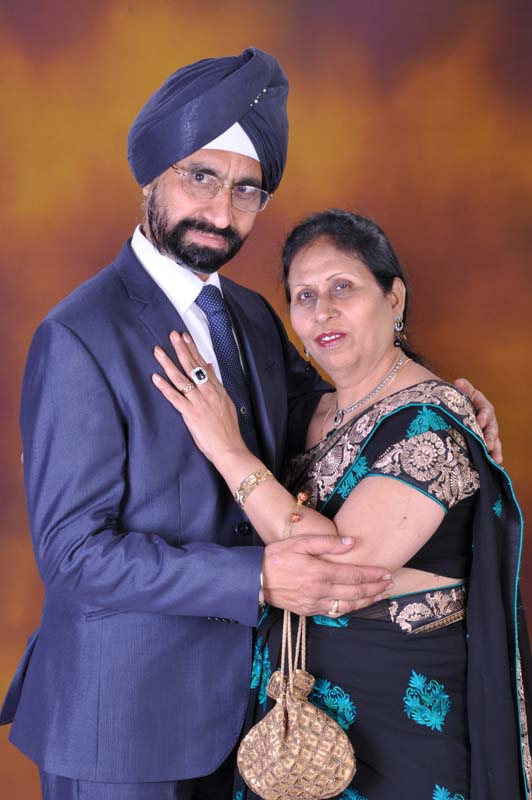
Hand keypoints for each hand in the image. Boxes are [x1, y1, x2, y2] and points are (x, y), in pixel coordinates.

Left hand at [152, 331, 246, 462]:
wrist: (229, 447)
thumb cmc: (228, 428)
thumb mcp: (226, 402)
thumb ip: (216, 384)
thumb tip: (209, 368)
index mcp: (216, 389)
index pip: (203, 364)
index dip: (193, 349)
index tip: (185, 337)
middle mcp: (207, 392)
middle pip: (192, 366)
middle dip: (181, 349)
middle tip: (172, 335)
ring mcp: (198, 402)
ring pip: (181, 378)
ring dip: (168, 363)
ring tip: (158, 351)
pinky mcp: (190, 413)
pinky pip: (175, 397)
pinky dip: (164, 387)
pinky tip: (155, 378)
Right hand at [262, 534, 393, 615]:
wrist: (255, 579)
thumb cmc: (277, 557)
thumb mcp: (300, 542)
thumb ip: (327, 542)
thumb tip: (350, 542)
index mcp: (320, 573)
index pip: (354, 575)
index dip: (372, 574)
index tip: (387, 572)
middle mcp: (320, 591)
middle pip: (356, 592)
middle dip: (375, 588)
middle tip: (390, 583)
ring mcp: (315, 604)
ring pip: (349, 606)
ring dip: (368, 601)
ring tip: (381, 595)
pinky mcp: (309, 611)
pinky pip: (335, 612)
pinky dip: (351, 609)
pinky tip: (359, 604)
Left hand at [454, 378, 502, 463]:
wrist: (451, 408)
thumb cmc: (457, 400)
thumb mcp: (460, 392)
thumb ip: (462, 388)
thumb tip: (459, 382)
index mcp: (482, 406)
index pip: (486, 409)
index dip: (484, 416)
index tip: (480, 421)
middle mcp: (487, 420)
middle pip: (492, 428)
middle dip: (490, 437)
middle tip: (488, 445)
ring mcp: (485, 432)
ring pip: (493, 441)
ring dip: (495, 450)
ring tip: (496, 459)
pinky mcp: (482, 442)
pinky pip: (489, 450)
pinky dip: (492, 457)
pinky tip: (493, 465)